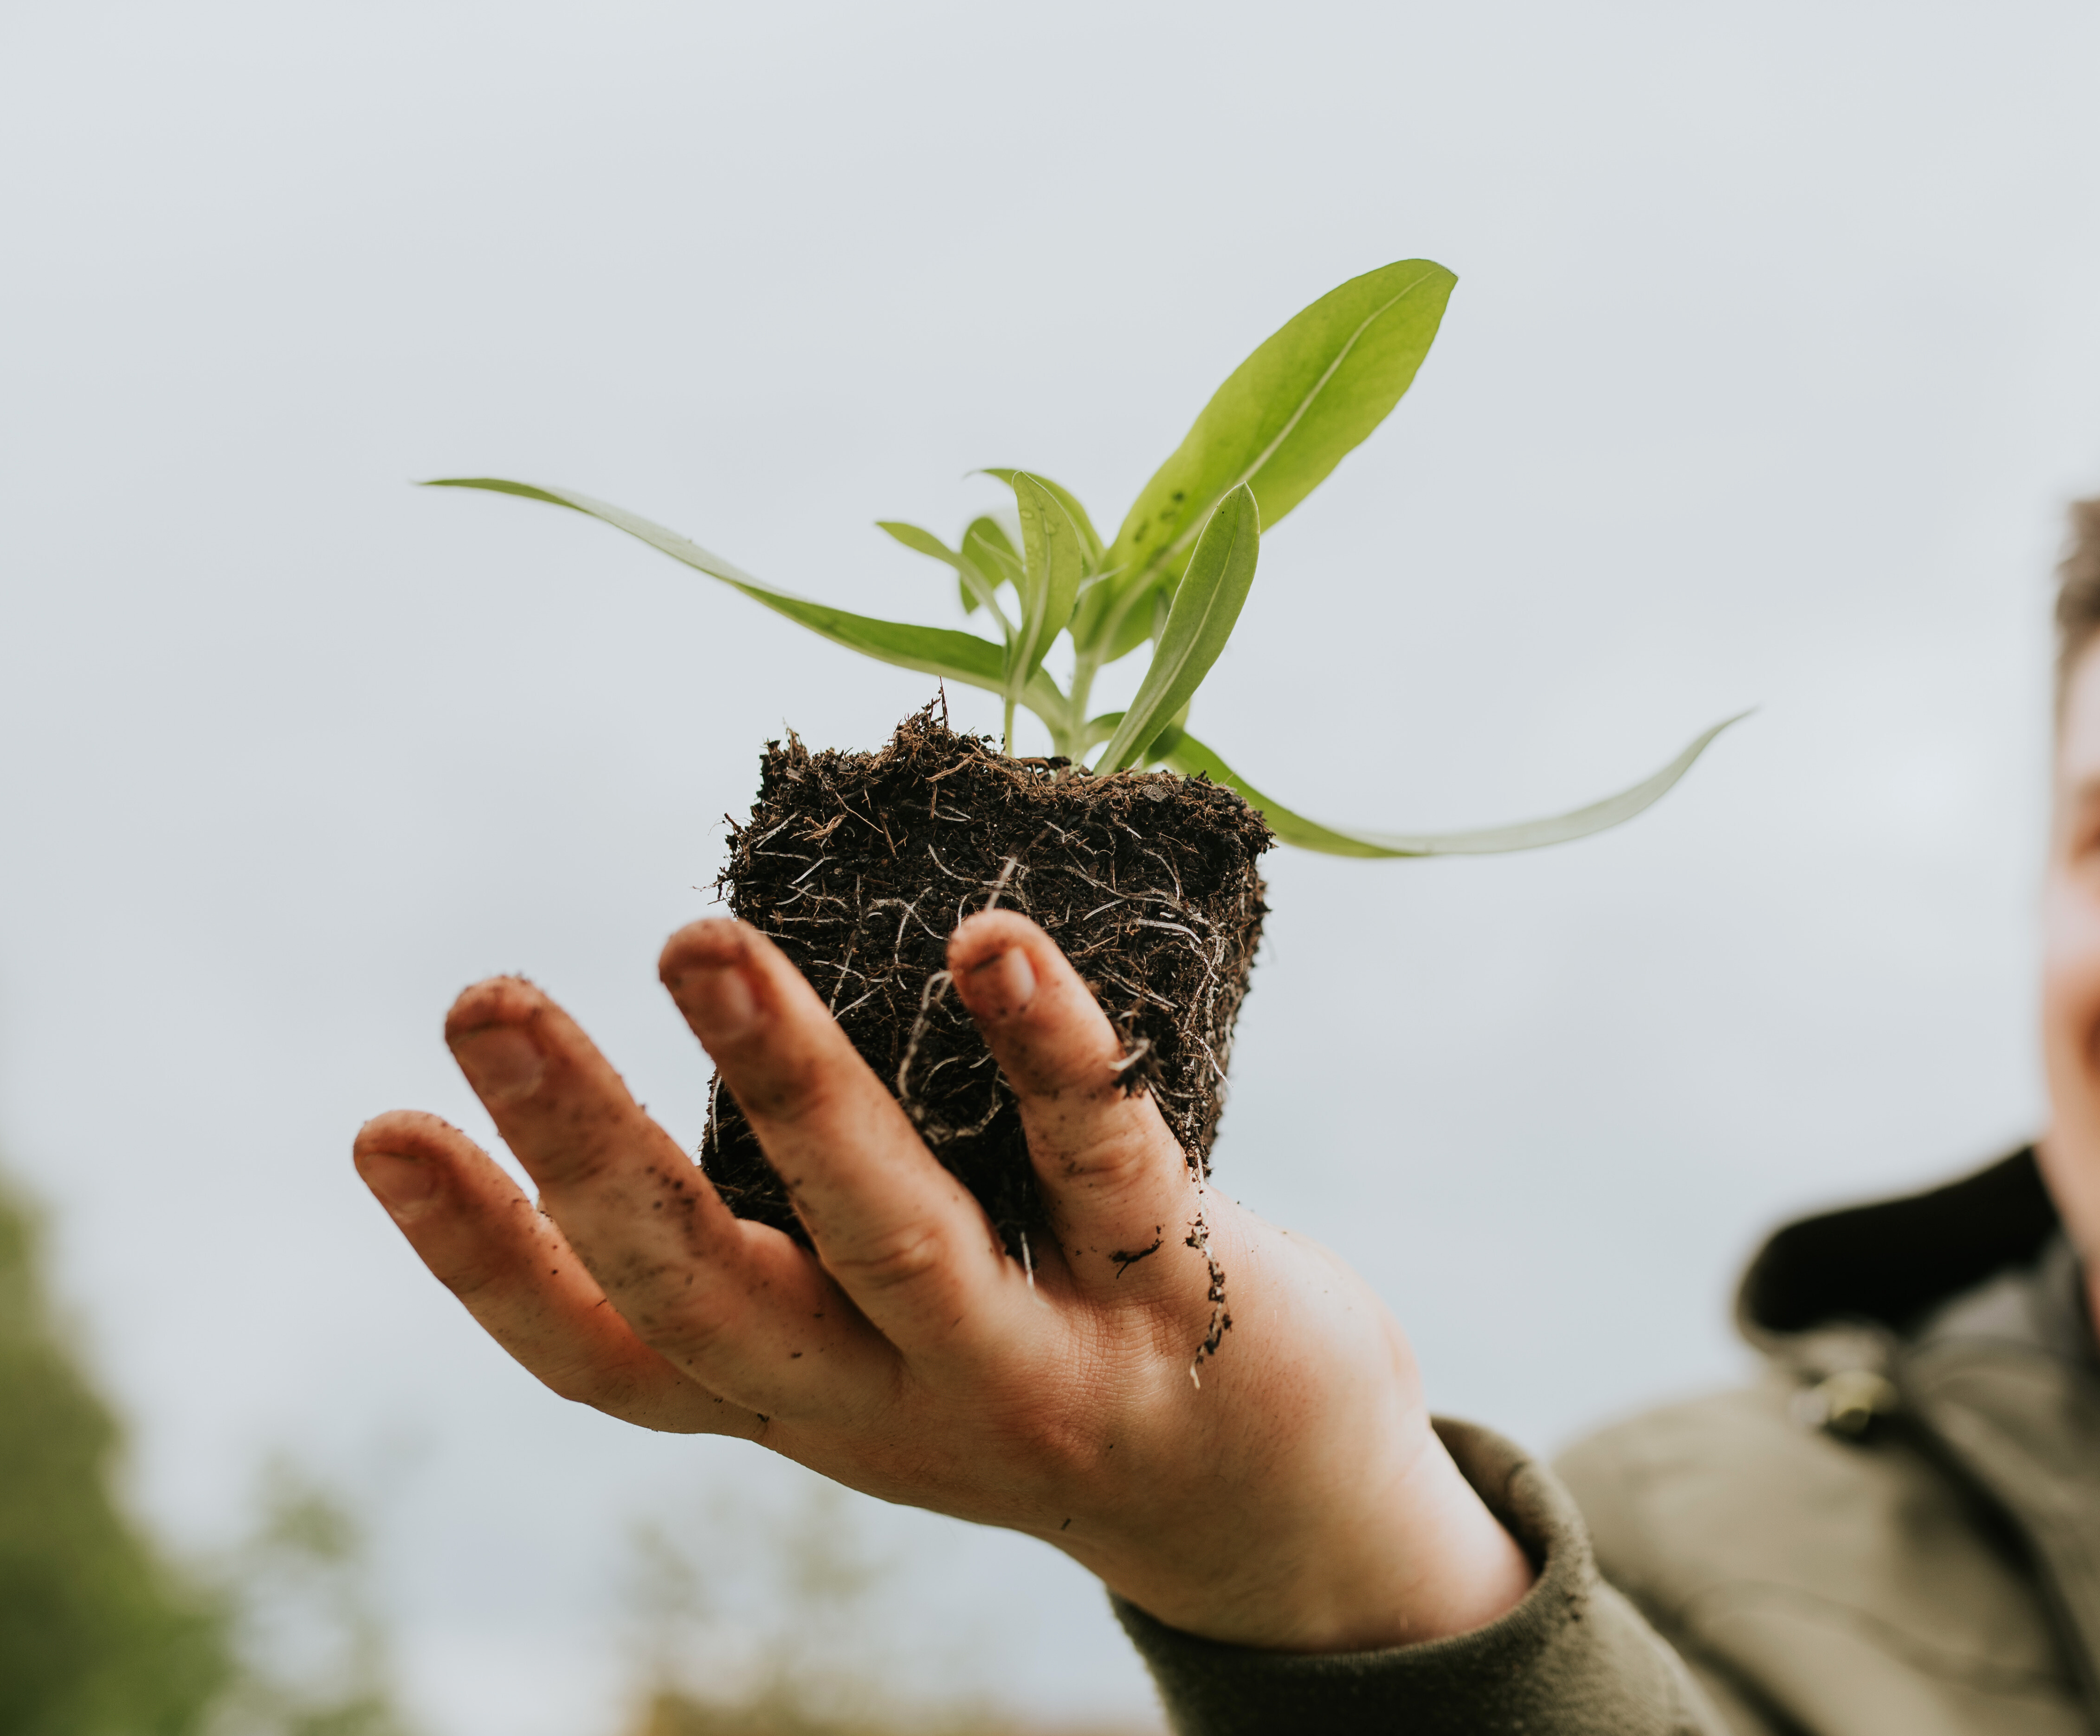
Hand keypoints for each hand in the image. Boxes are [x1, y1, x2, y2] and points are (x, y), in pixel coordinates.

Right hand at [353, 911, 1529, 1649]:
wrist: (1269, 1502)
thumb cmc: (1040, 1352)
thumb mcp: (892, 1324)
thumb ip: (805, 1217)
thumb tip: (721, 1008)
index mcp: (806, 1397)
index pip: (611, 1356)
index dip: (485, 1258)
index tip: (383, 1125)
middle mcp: (897, 1405)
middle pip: (712, 1294)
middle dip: (588, 1149)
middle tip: (488, 999)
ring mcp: (1038, 1367)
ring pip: (892, 1233)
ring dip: (790, 1085)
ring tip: (701, 945)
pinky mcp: (1181, 1305)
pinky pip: (1106, 1168)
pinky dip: (1047, 1053)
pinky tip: (994, 945)